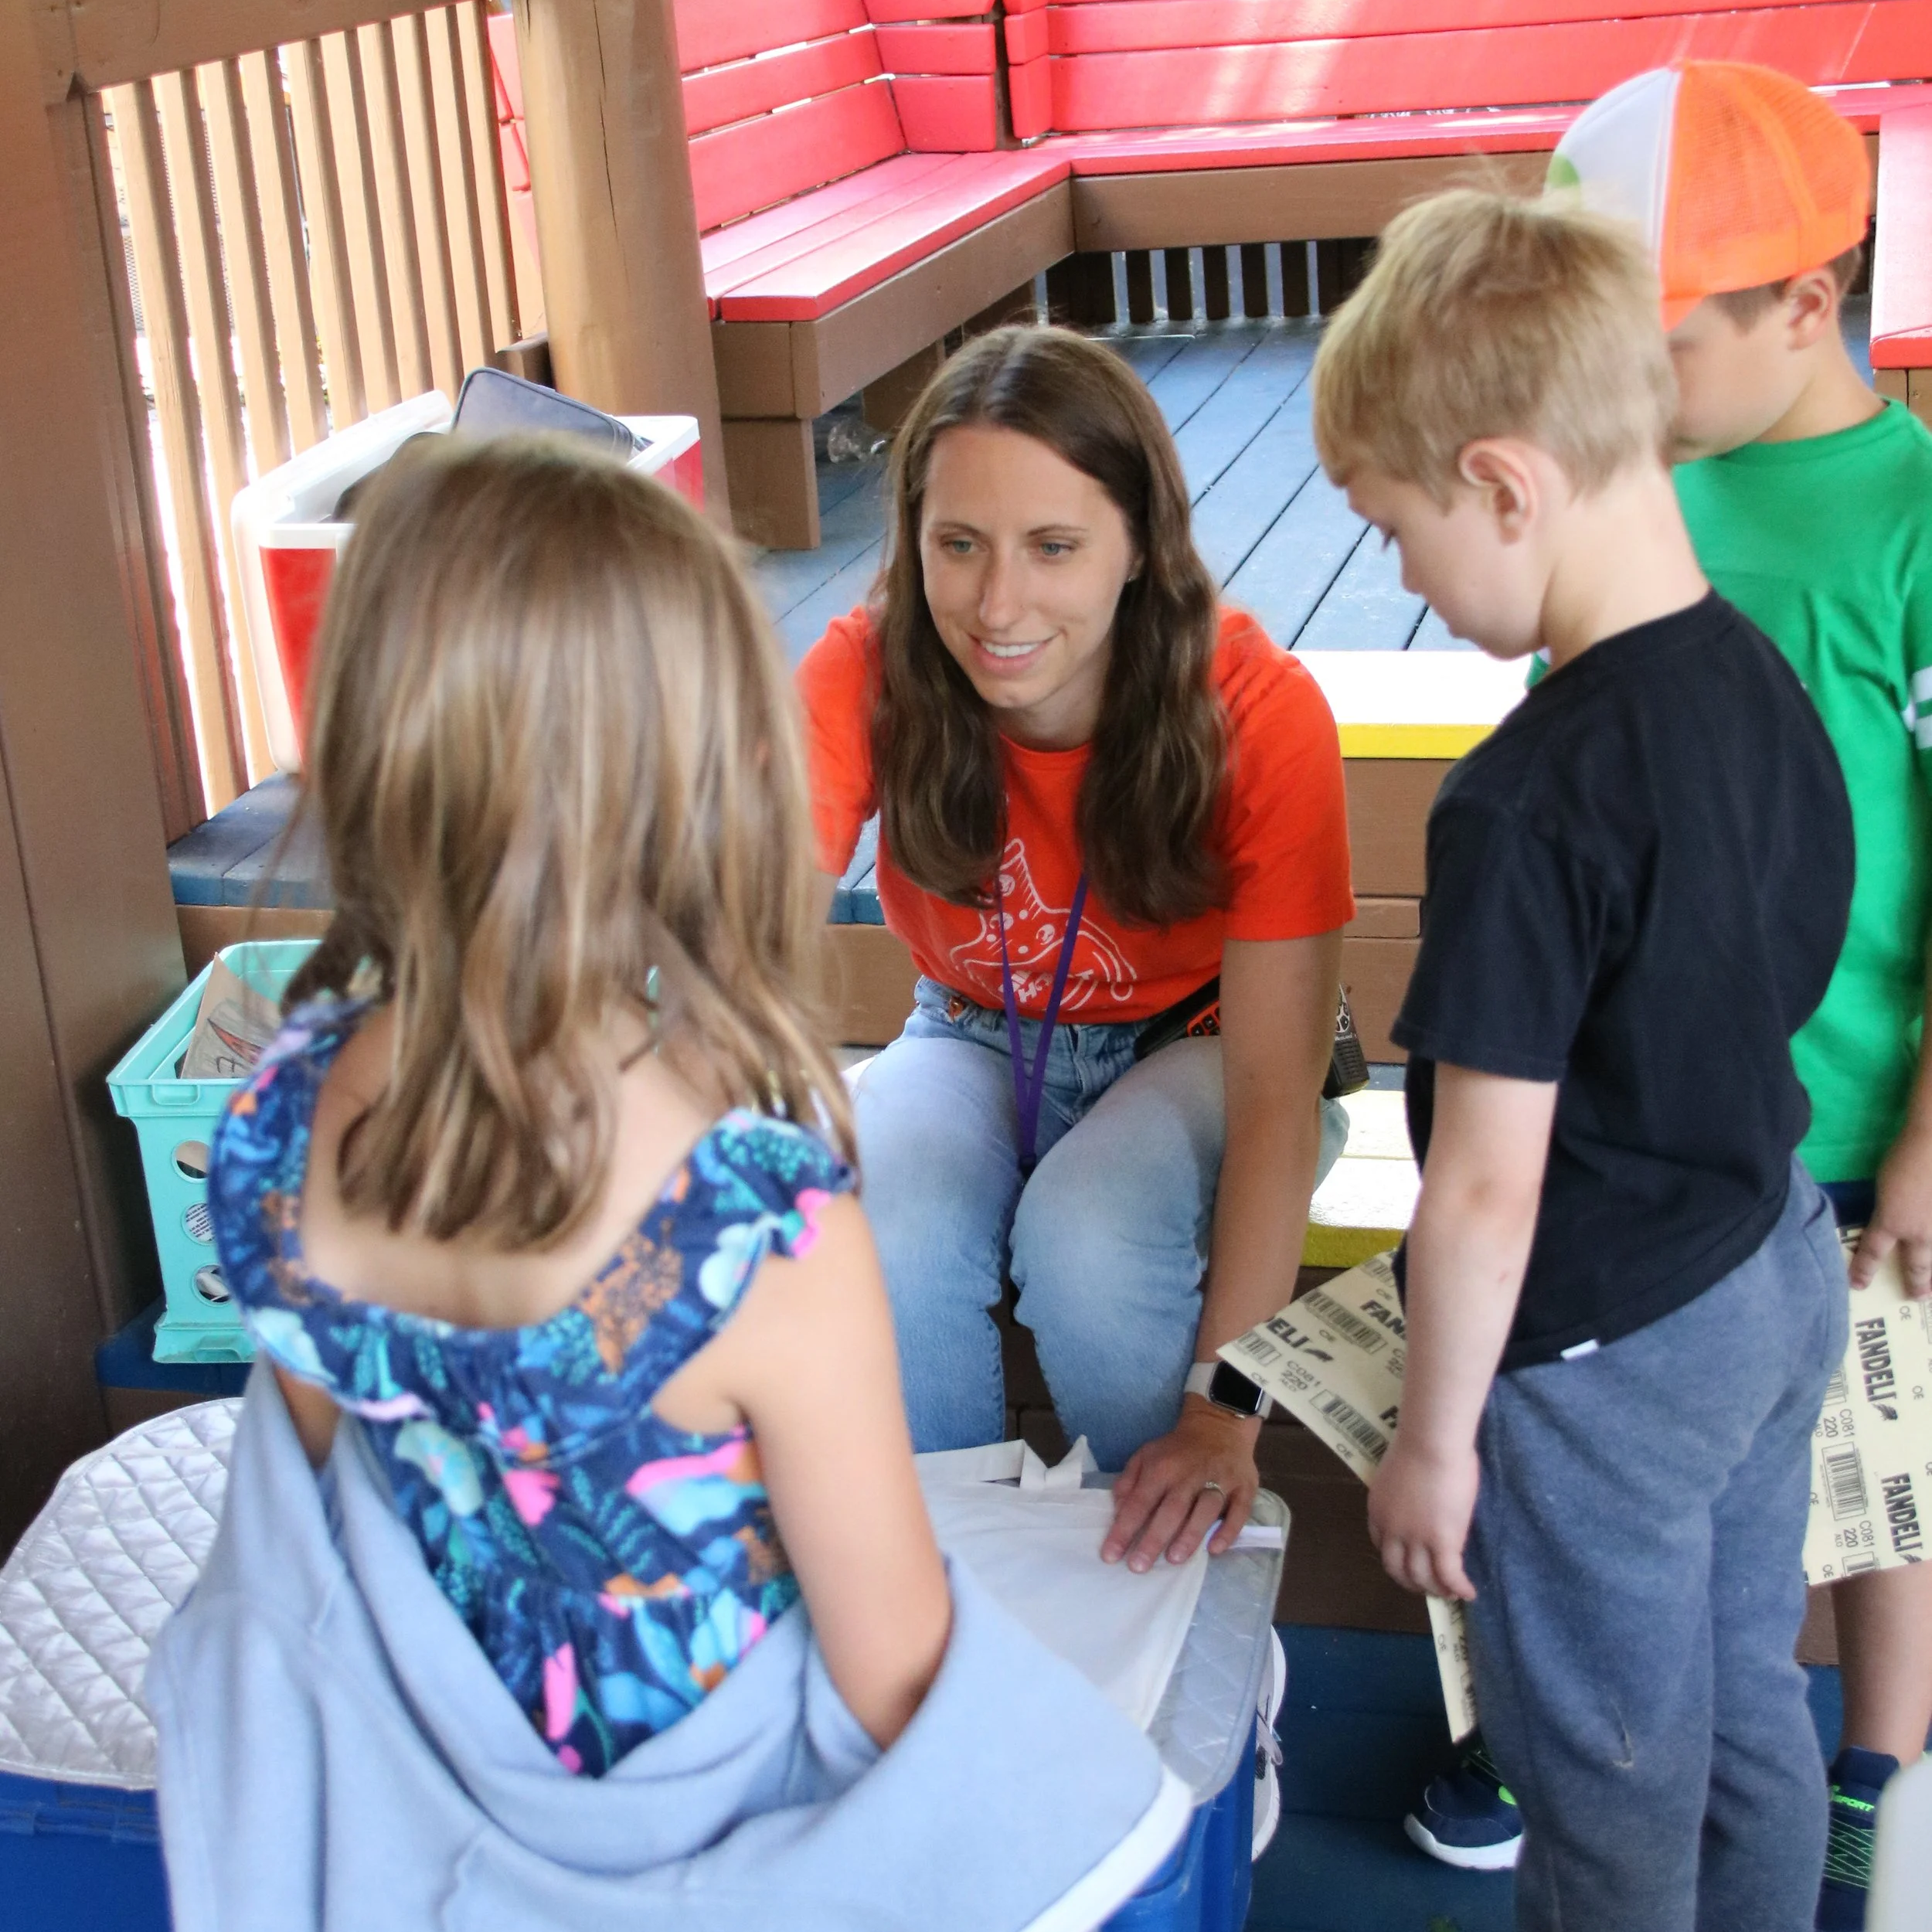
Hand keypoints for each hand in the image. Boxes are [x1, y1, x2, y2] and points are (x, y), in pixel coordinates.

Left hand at [1102, 1400, 1258, 1570]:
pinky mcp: (1244, 1487)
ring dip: (1190, 1536)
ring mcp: (1220, 1480)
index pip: (1139, 1502)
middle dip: (1153, 1539)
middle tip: (1138, 1567)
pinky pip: (1239, 1511)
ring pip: (1205, 1511)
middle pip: (1171, 1510)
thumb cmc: (1176, 1449)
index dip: (1123, 1529)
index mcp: (1162, 1467)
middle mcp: (1189, 1475)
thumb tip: (1117, 1511)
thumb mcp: (1146, 1455)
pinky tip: (1215, 1549)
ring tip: (1174, 1560)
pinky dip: (1228, 1531)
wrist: (1219, 1426)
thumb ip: (1129, 1482)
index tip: (1110, 1556)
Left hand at [1367, 1434, 1479, 1600]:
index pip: (1380, 1544)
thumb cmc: (1419, 1444)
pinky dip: (1458, 1587)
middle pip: (1397, 1569)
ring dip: (1435, 1589)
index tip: (1408, 1560)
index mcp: (1378, 1510)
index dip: (1395, 1557)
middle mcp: (1391, 1530)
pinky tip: (1468, 1592)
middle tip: (1427, 1585)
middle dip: (1411, 1582)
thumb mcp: (1399, 1472)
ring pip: (1422, 1578)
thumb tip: (1419, 1492)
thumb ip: (1404, 1490)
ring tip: (1449, 1592)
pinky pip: (1449, 1575)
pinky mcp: (1442, 1542)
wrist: (1431, 1442)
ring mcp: (1416, 1539)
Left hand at [1851, 1124, 1931, 1296]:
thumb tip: (1893, 1220)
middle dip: (1916, 1283)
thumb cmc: (1904, 1160)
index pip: (1873, 1252)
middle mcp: (1920, 1232)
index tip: (1857, 1285)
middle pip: (1918, 1266)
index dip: (1864, 1270)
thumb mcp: (1885, 1189)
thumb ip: (1889, 1210)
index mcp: (1893, 1223)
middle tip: (1916, 1297)